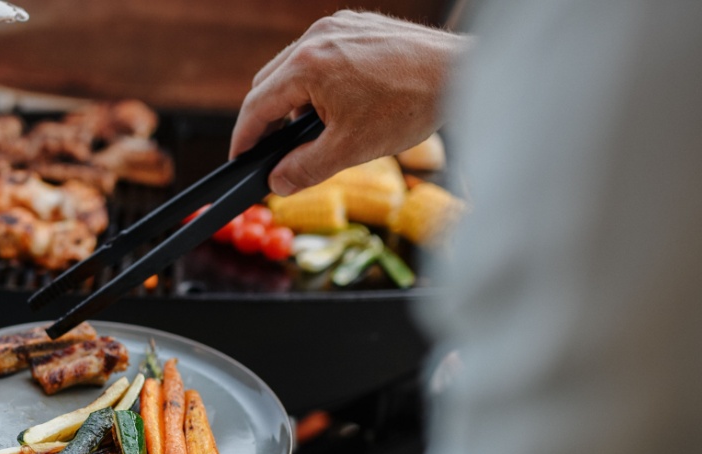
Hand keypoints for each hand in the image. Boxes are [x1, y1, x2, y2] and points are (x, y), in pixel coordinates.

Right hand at [231, 11, 470, 195]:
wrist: (461, 73)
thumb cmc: (410, 106)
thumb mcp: (350, 149)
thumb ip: (305, 168)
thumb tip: (278, 182)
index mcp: (307, 65)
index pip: (257, 105)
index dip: (244, 137)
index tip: (239, 158)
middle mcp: (317, 37)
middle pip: (270, 82)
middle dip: (267, 119)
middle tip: (273, 151)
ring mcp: (337, 26)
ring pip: (294, 66)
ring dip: (293, 99)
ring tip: (311, 130)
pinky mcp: (356, 24)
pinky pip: (321, 53)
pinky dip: (317, 80)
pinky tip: (337, 103)